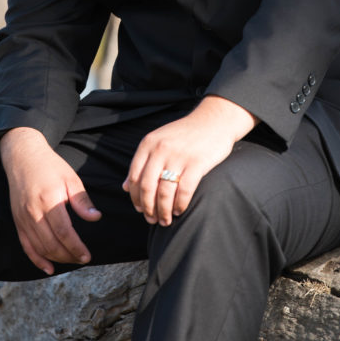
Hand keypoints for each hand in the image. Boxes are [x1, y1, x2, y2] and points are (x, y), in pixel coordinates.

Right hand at [0, 127, 100, 274]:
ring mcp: (22, 218)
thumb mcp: (70, 178)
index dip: (76, 247)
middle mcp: (33, 212)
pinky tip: (48, 268)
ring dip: (56, 258)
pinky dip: (36, 260)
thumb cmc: (50, 166)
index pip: (64, 232)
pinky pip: (26, 246)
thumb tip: (95, 218)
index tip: (87, 255)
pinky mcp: (17, 221)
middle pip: (51, 244)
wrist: (23, 157)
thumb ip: (82, 200)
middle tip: (82, 259)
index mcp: (49, 200)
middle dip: (68, 256)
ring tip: (71, 260)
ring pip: (39, 248)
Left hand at [123, 96, 256, 226]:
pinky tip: (180, 210)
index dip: (136, 198)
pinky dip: (180, 205)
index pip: (134, 177)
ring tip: (166, 220)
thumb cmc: (186, 134)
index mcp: (148, 143)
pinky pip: (184, 191)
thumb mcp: (159, 141)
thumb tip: (125, 187)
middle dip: (148, 208)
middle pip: (147, 187)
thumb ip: (142, 162)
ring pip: (164, 192)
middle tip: (152, 220)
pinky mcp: (197, 163)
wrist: (214, 120)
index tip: (140, 209)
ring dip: (163, 211)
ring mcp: (179, 156)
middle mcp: (161, 149)